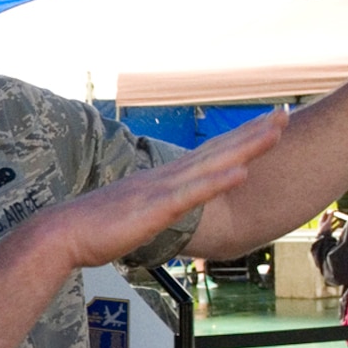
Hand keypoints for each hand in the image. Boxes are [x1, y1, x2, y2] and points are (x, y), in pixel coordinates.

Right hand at [33, 111, 287, 271]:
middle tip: (285, 113)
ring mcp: (161, 190)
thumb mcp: (132, 217)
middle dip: (254, 132)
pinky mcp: (155, 210)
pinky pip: (192, 195)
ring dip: (246, 147)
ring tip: (276, 131)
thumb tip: (161, 213)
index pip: (209, 155)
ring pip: (212, 164)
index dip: (239, 139)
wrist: (61, 234)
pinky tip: (242, 172)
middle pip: (218, 150)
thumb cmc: (91, 229)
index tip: (266, 125)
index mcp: (162, 180)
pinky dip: (218, 182)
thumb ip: (150, 210)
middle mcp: (166, 177)